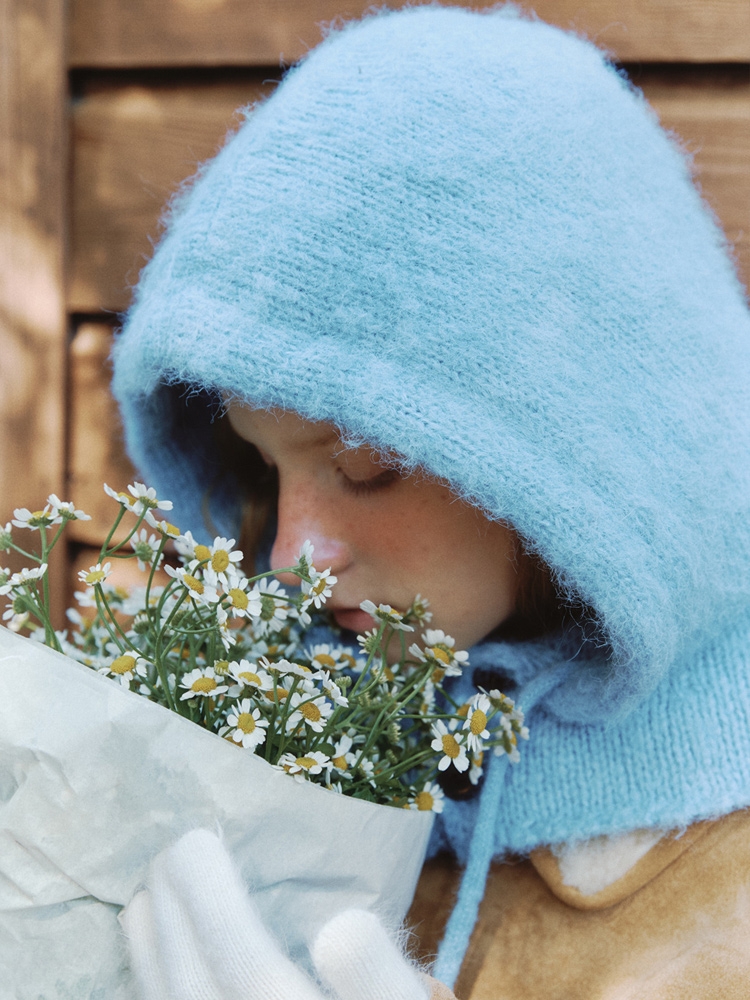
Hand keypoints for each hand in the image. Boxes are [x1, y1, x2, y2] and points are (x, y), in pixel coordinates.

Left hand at [121, 829, 452, 999]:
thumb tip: (336, 926)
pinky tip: (157, 980)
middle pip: (198, 993)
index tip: (196, 841)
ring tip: (142, 905)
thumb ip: (383, 984)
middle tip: (168, 853)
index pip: (245, 970)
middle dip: (175, 918)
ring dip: (152, 961)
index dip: (211, 902)